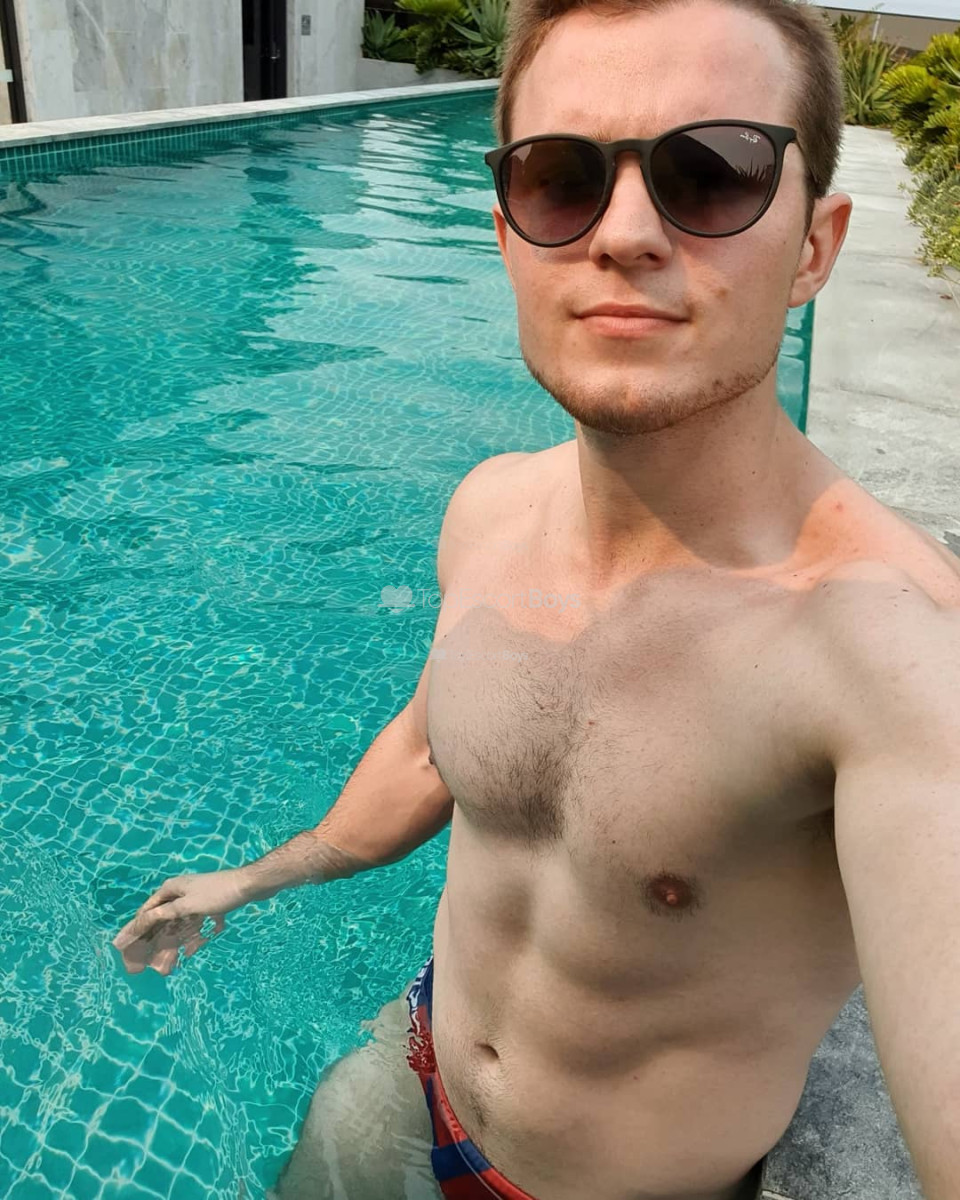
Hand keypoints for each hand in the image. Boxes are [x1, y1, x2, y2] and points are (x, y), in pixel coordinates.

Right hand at [112, 869, 249, 975]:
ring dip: (172, 943)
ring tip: (166, 964)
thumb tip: (141, 920)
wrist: (249, 885)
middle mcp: (180, 892)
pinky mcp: (209, 905)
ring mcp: (195, 898)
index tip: (124, 948)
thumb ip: (164, 914)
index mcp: (171, 889)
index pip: (146, 912)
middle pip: (162, 920)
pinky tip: (192, 951)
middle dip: (154, 941)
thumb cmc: (217, 894)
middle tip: (146, 963)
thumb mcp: (187, 906)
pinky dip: (192, 937)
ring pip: (178, 924)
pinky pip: (194, 924)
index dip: (135, 930)